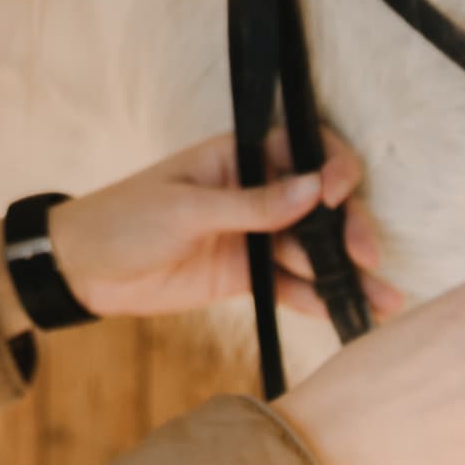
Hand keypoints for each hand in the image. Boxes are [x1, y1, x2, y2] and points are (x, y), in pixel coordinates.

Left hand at [40, 133, 395, 323]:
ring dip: (345, 273)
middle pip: (317, 205)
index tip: (337, 194)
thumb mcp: (185, 208)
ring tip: (382, 300)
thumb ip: (253, 204)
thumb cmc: (123, 219)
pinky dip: (318, 299)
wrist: (82, 270)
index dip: (330, 167)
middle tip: (366, 258)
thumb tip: (313, 188)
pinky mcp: (246, 274)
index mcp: (236, 157)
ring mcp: (252, 235)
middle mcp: (253, 192)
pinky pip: (291, 285)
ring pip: (310, 250)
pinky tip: (349, 314)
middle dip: (347, 229)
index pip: (301, 150)